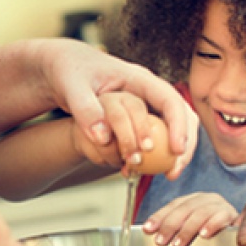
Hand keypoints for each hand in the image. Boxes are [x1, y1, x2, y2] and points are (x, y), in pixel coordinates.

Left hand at [41, 39, 197, 176]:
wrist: (62, 69)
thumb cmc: (69, 73)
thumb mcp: (73, 88)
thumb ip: (86, 110)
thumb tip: (103, 138)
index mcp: (138, 79)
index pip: (170, 99)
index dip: (178, 125)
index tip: (176, 150)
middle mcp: (147, 91)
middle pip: (179, 115)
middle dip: (183, 144)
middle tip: (173, 172)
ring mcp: (144, 104)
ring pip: (170, 128)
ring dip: (173, 152)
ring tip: (167, 175)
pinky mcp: (135, 117)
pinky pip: (153, 136)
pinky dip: (152, 155)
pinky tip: (141, 171)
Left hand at [142, 192, 237, 245]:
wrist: (238, 229)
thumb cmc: (207, 230)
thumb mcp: (188, 226)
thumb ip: (172, 227)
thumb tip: (149, 231)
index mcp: (191, 200)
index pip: (172, 206)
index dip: (158, 217)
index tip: (148, 230)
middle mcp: (204, 199)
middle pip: (184, 209)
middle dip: (170, 226)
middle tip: (161, 241)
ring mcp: (219, 205)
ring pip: (199, 213)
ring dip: (187, 230)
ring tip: (178, 244)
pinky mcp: (232, 215)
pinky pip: (221, 218)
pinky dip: (211, 225)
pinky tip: (203, 235)